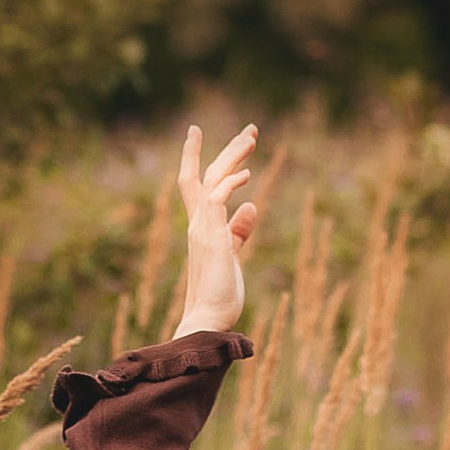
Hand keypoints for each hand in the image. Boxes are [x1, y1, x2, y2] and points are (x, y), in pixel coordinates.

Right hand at [171, 121, 258, 338]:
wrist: (208, 320)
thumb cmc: (220, 293)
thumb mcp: (232, 254)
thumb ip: (239, 230)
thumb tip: (250, 206)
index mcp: (201, 226)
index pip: (197, 184)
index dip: (200, 158)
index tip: (200, 133)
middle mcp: (198, 223)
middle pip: (207, 174)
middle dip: (227, 149)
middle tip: (251, 129)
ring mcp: (202, 229)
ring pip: (213, 180)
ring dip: (233, 156)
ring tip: (252, 138)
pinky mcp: (212, 238)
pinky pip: (217, 199)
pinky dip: (230, 183)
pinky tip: (247, 174)